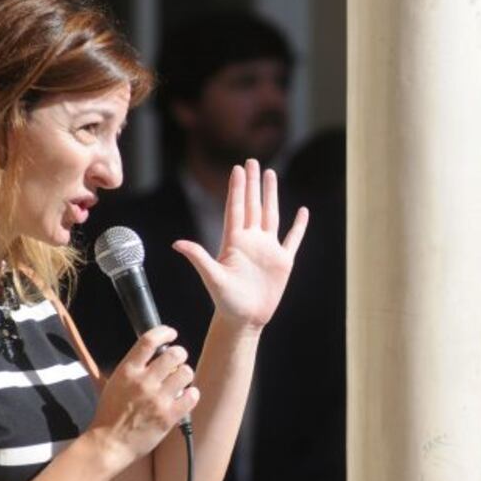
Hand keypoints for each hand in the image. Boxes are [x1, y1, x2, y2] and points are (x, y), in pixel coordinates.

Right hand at [87, 325, 199, 470]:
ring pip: (186, 373)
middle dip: (180, 355)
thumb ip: (133, 369)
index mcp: (128, 371)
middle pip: (174, 354)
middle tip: (179, 361)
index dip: (165, 332)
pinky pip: (191, 396)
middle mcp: (144, 381)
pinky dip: (192, 394)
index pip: (149, 340)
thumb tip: (153, 356)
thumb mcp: (115, 383)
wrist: (109, 444)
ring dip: (186, 375)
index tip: (171, 334)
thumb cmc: (110, 415)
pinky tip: (186, 397)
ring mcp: (157, 398)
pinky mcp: (168, 416)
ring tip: (180, 382)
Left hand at [173, 159, 308, 331]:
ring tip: (271, 175)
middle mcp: (251, 241)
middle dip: (252, 184)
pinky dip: (299, 226)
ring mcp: (268, 249)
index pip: (235, 208)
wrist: (244, 319)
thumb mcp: (212, 277)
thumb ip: (198, 257)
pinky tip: (302, 212)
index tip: (237, 168)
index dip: (237, 188)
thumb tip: (177, 243)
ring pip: (271, 215)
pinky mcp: (282, 261)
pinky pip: (293, 239)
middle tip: (252, 161)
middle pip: (252, 205)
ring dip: (271, 196)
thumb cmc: (225, 301)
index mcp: (234, 242)